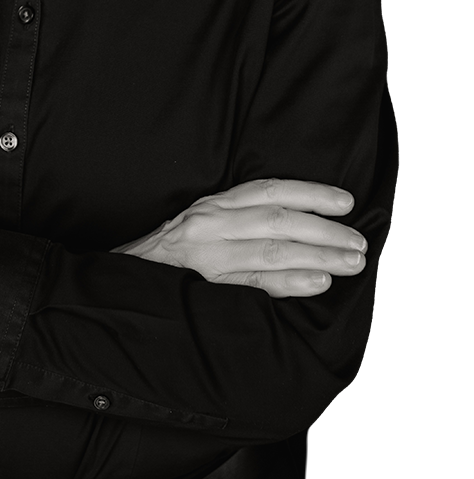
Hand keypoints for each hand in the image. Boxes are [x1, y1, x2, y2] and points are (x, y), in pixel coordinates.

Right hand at [110, 179, 367, 298]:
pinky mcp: (206, 288)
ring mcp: (208, 258)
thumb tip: (298, 220)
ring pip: (272, 251)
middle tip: (358, 241)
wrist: (122, 280)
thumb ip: (239, 218)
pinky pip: (256, 285)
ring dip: (318, 256)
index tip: (345, 201)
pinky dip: (290, 282)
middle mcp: (211, 225)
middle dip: (324, 230)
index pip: (269, 191)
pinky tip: (318, 282)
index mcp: (213, 205)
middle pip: (278, 221)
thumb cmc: (169, 254)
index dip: (310, 193)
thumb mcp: (200, 221)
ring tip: (351, 263)